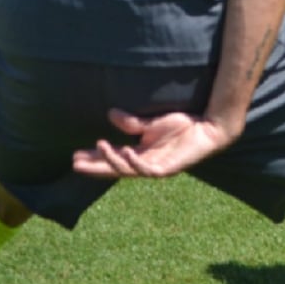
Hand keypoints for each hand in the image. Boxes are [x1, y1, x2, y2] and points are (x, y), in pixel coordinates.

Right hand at [72, 108, 234, 178]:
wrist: (209, 127)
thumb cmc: (183, 126)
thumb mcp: (153, 123)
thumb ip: (133, 123)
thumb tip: (110, 114)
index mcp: (141, 154)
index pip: (113, 159)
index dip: (96, 158)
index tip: (75, 155)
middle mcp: (145, 164)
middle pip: (115, 169)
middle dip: (96, 166)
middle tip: (75, 163)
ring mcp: (156, 168)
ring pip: (128, 169)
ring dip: (112, 160)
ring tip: (100, 148)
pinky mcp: (168, 169)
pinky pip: (147, 169)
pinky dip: (135, 162)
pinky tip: (125, 151)